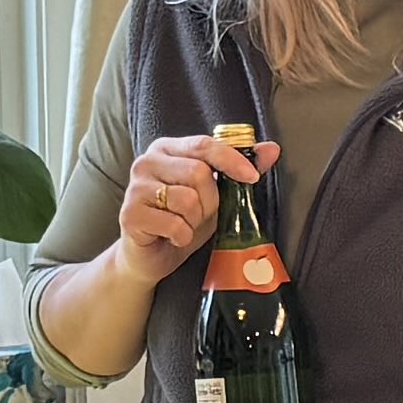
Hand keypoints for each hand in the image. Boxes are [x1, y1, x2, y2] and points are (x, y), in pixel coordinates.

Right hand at [114, 125, 268, 277]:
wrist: (151, 257)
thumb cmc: (183, 221)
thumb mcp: (216, 195)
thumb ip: (241, 169)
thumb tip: (272, 149)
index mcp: (168, 149)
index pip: (204, 144)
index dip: (231, 160)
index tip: (252, 177)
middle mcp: (147, 161)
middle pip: (198, 173)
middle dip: (211, 202)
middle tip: (201, 216)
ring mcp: (135, 187)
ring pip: (187, 199)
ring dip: (195, 221)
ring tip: (184, 226)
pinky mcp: (130, 214)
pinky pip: (174, 223)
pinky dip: (182, 236)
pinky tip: (173, 238)